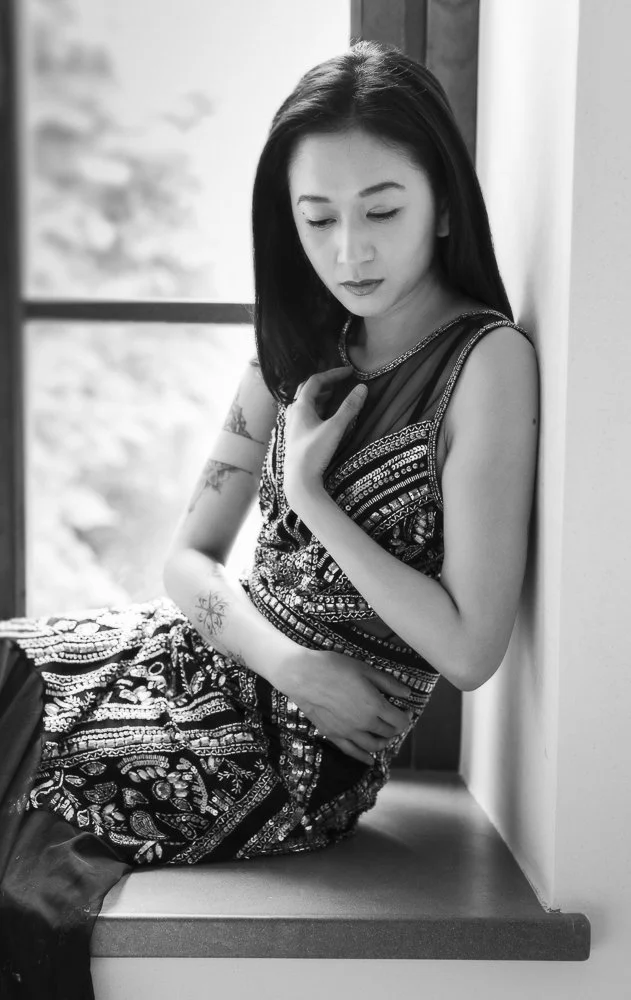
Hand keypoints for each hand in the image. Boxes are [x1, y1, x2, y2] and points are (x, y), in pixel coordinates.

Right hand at [277, 648, 413, 764]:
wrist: (303, 675)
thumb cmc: (335, 667)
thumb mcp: (365, 670)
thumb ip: (388, 683)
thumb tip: (407, 693)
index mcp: (375, 707)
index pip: (399, 721)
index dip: (406, 717)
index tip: (406, 710)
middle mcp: (364, 724)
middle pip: (388, 733)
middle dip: (395, 728)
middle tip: (394, 719)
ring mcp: (348, 732)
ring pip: (372, 746)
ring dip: (383, 743)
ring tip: (384, 736)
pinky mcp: (333, 735)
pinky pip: (352, 752)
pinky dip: (363, 758)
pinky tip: (369, 761)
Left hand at [283, 367, 367, 510]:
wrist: (299, 481)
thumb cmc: (314, 454)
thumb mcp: (335, 429)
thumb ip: (349, 408)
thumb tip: (363, 388)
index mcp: (300, 406)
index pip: (315, 380)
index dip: (332, 373)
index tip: (349, 372)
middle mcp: (293, 413)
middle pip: (307, 390)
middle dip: (325, 383)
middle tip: (340, 382)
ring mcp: (292, 425)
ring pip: (305, 403)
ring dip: (320, 396)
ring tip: (334, 396)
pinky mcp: (295, 437)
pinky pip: (305, 415)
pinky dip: (316, 409)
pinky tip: (325, 418)